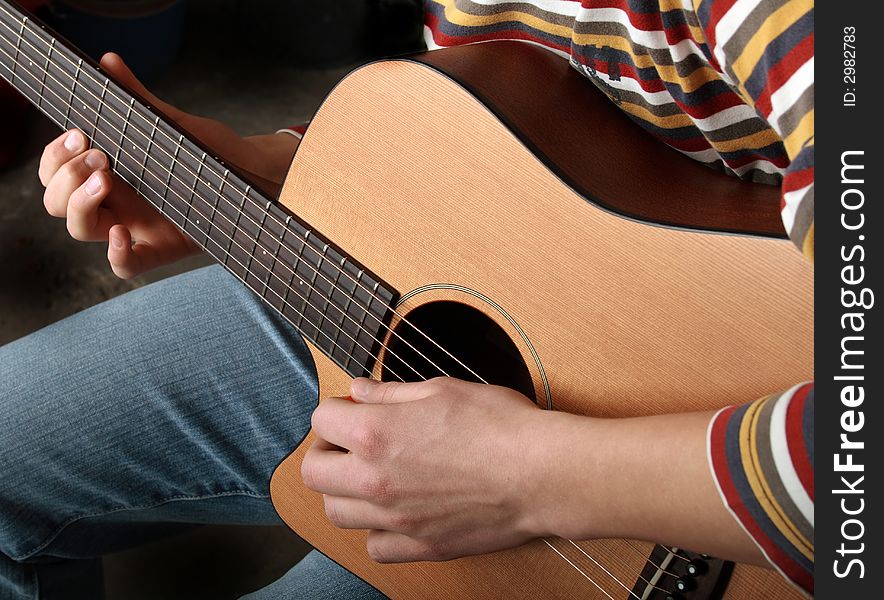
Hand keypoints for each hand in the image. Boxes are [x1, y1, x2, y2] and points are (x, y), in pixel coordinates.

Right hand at [37, 52, 297, 277]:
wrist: (255, 177)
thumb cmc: (210, 153)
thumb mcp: (174, 125)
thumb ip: (138, 99)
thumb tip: (109, 62)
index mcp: (108, 170)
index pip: (56, 170)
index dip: (55, 157)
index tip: (78, 136)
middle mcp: (114, 200)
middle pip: (57, 201)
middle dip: (65, 178)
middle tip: (98, 157)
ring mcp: (134, 226)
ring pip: (80, 228)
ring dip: (80, 205)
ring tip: (104, 181)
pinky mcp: (160, 248)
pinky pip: (125, 264)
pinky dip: (117, 254)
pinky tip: (122, 233)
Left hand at [302, 377, 543, 562]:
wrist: (541, 472)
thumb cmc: (500, 424)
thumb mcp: (442, 389)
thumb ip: (391, 393)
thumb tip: (359, 391)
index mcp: (376, 433)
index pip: (321, 419)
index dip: (336, 408)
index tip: (353, 409)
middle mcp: (375, 479)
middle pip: (314, 472)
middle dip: (325, 451)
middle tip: (348, 443)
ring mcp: (395, 518)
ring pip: (336, 513)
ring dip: (343, 491)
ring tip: (369, 476)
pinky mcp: (421, 545)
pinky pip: (374, 547)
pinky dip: (375, 531)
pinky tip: (394, 511)